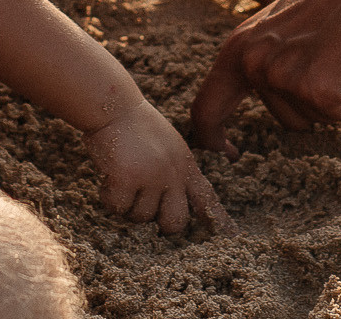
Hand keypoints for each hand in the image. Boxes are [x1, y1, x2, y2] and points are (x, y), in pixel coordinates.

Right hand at [84, 103, 230, 233]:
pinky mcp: (128, 179)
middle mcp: (174, 173)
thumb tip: (187, 189)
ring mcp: (152, 177)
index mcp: (185, 165)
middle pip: (175, 223)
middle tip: (144, 204)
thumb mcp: (169, 144)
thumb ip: (178, 168)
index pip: (206, 197)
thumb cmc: (136, 124)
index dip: (218, 219)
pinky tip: (109, 176)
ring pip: (140, 217)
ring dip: (127, 205)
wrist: (114, 106)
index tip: (231, 235)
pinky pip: (117, 207)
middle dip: (159, 222)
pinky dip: (108, 197)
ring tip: (122, 177)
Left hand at [190, 0, 340, 154]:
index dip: (212, 137)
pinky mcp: (318, 90)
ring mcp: (284, 77)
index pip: (207, 108)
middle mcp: (255, 63)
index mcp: (240, 46)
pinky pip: (340, 115)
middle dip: (314, 99)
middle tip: (332, 55)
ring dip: (334, 96)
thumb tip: (274, 91)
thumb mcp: (285, 25)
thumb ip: (269, 57)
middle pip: (285, 120)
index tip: (230, 153)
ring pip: (313, 119)